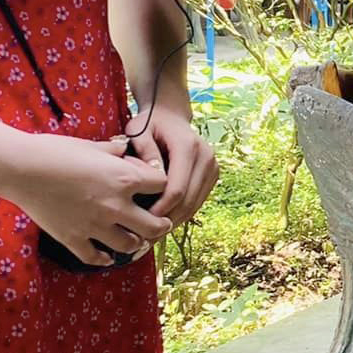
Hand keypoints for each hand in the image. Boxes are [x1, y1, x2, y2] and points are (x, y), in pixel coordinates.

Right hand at [2, 133, 170, 268]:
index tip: (156, 186)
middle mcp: (115, 206)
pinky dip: (104, 259)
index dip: (161, 185)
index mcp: (124, 179)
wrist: (23, 169)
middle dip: (162, 225)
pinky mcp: (73, 239)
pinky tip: (107, 256)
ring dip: (136, 243)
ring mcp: (94, 225)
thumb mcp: (94, 145)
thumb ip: (115, 151)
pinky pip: (95, 257)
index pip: (162, 186)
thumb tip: (126, 149)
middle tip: (162, 224)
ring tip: (137, 240)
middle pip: (154, 225)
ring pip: (129, 245)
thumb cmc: (59, 150)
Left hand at [127, 106, 218, 228]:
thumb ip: (144, 151)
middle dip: (167, 221)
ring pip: (195, 204)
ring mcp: (213, 165)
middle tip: (145, 237)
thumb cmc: (150, 124)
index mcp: (188, 146)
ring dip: (175, 221)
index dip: (160, 210)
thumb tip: (153, 176)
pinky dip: (182, 214)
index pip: (177, 188)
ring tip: (154, 234)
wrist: (170, 115)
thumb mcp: (138, 131)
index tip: (142, 222)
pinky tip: (165, 221)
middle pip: (188, 200)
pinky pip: (198, 201)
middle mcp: (206, 156)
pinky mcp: (213, 174)